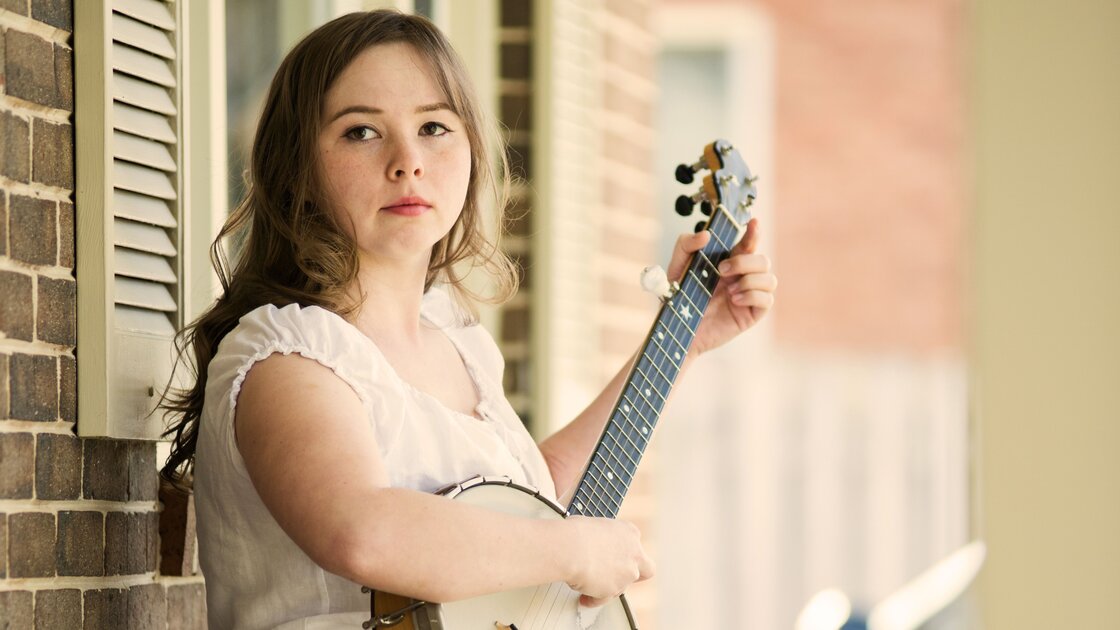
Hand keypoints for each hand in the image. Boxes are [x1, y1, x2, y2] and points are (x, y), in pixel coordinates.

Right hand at [563, 516, 654, 606]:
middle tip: (616, 577)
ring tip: (589, 586)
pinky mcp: (615, 589)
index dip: (626, 554)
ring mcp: (627, 573)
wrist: (569, 548)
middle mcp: (634, 553)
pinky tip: (584, 597)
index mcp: (629, 532)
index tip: (614, 557)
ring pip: (622, 587)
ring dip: (607, 588)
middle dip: (632, 575)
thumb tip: (593, 543)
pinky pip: (604, 598)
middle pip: (646, 570)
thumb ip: (604, 538)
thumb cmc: (576, 534)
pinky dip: (594, 599)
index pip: (636, 546)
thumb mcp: (594, 526)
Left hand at [664, 218, 775, 356]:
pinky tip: (735, 300)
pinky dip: (753, 296)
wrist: (677, 329)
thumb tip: (706, 234)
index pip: (748, 244)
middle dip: (745, 262)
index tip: (753, 223)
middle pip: (763, 260)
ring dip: (750, 280)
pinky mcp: (751, 314)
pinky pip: (767, 299)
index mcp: (729, 263)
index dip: (754, 232)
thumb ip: (686, 245)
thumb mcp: (676, 268)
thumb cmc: (678, 299)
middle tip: (721, 270)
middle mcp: (742, 277)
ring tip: (729, 291)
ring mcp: (749, 295)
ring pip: (770, 278)